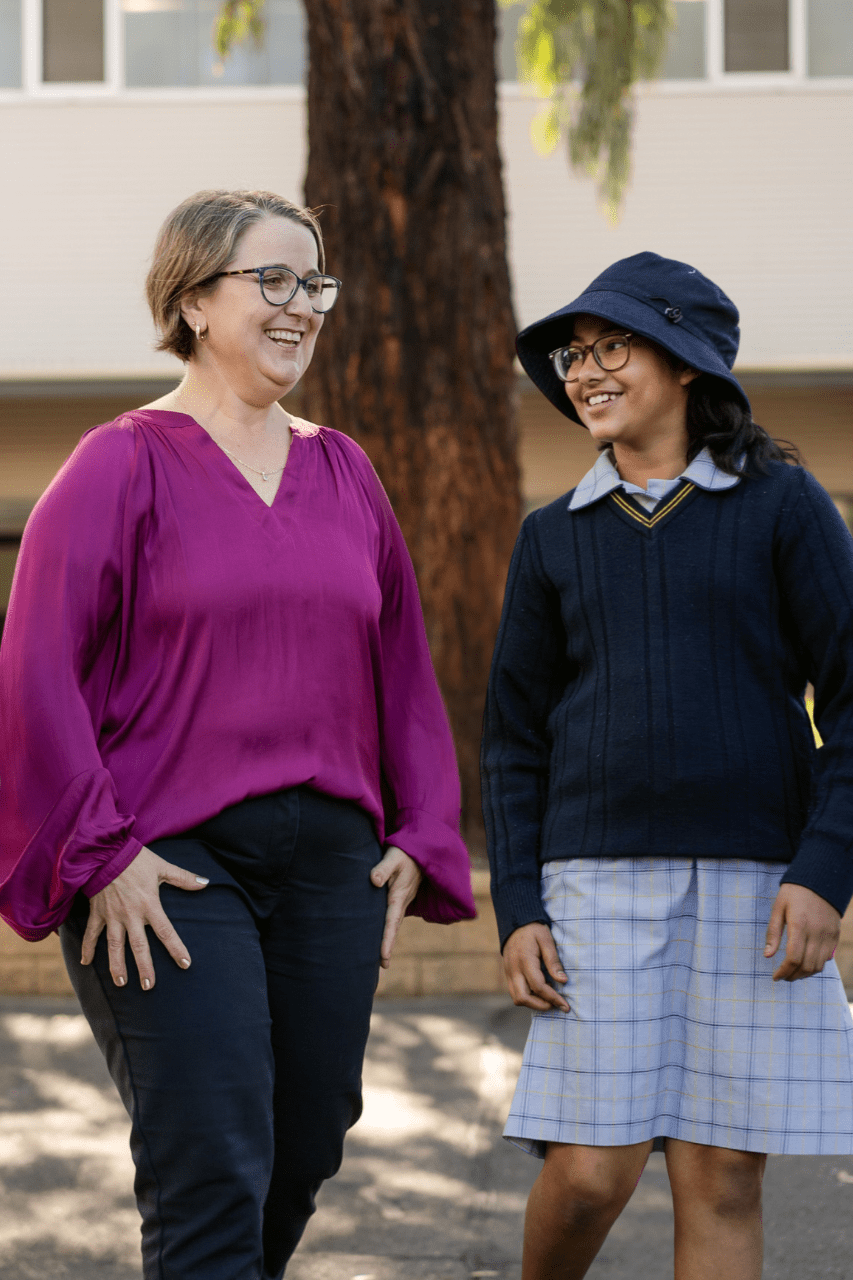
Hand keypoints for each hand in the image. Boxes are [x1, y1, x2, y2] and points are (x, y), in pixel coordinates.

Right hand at [81, 846, 209, 989]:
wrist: (105, 851)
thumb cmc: (135, 858)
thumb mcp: (162, 866)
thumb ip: (183, 878)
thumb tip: (206, 883)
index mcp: (149, 904)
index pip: (166, 931)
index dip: (176, 948)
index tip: (185, 964)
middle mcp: (130, 914)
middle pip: (139, 946)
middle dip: (144, 967)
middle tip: (149, 986)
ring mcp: (112, 915)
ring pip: (114, 945)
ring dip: (117, 965)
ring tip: (121, 983)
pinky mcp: (96, 912)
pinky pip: (91, 933)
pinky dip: (87, 948)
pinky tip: (85, 963)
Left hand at [370, 845, 421, 968]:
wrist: (419, 849)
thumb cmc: (404, 853)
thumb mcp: (393, 858)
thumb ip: (383, 868)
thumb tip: (373, 881)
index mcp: (399, 896)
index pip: (391, 923)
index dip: (387, 940)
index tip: (383, 958)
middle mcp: (401, 902)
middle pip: (393, 928)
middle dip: (388, 947)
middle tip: (383, 966)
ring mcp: (402, 900)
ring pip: (393, 923)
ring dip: (388, 938)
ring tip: (381, 957)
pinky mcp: (399, 896)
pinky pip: (392, 915)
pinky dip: (388, 927)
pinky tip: (380, 932)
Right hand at [503, 922, 569, 1011]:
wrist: (515, 922)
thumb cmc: (533, 930)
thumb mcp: (547, 940)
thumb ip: (553, 961)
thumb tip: (563, 981)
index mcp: (525, 961)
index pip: (539, 987)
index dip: (553, 998)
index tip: (565, 1005)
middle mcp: (513, 970)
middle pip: (523, 998)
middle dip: (541, 1006)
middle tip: (557, 1005)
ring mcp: (509, 973)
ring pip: (517, 998)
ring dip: (533, 1003)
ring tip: (549, 997)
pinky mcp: (508, 974)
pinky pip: (515, 992)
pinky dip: (528, 996)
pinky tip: (540, 990)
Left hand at [764, 883, 840, 981]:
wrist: (820, 879)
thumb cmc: (794, 893)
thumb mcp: (778, 908)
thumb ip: (773, 933)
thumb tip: (767, 956)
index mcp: (800, 925)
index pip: (793, 958)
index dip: (783, 971)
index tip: (775, 976)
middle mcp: (816, 933)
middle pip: (806, 966)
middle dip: (793, 976)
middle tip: (782, 977)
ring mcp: (828, 935)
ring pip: (818, 965)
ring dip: (804, 974)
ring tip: (792, 973)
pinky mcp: (834, 935)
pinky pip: (827, 958)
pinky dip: (815, 966)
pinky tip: (805, 964)